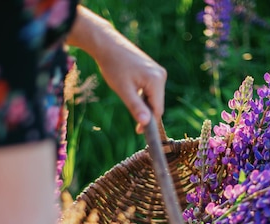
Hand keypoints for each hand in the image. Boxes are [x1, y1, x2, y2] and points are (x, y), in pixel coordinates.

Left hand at [66, 6, 166, 132]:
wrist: (107, 45)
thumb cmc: (114, 67)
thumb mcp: (123, 90)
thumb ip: (136, 108)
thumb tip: (146, 124)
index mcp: (156, 80)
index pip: (158, 110)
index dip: (149, 122)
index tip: (138, 131)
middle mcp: (161, 75)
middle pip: (157, 103)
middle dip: (145, 111)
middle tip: (129, 111)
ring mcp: (158, 71)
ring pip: (154, 97)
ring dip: (143, 102)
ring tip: (127, 94)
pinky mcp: (153, 70)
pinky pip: (151, 89)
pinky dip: (142, 94)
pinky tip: (130, 87)